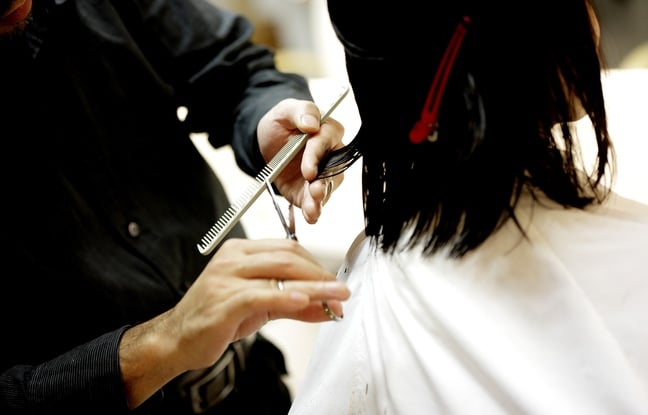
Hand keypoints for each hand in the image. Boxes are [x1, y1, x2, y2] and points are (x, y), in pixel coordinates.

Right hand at [119, 238, 349, 408]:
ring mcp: (226, 278)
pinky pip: (260, 294)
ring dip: (313, 286)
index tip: (334, 282)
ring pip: (279, 273)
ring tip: (335, 297)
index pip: (287, 248)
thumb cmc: (216, 317)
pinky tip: (304, 301)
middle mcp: (233, 259)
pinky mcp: (224, 300)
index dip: (316, 265)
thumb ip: (294, 304)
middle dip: (319, 274)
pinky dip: (285, 297)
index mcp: (240, 252)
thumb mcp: (260, 307)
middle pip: (287, 256)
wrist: (177, 339)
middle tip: (341, 291)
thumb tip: (328, 306)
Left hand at [257, 98, 345, 223]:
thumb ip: (301, 112)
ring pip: (327, 189)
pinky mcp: (311, 192)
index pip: (326, 143)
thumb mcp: (285, 110)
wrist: (268, 143)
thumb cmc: (282, 123)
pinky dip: (314, 211)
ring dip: (320, 200)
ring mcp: (323, 176)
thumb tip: (311, 124)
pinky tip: (311, 217)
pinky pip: (316, 202)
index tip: (308, 170)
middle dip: (323, 183)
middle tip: (315, 191)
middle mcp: (331, 156)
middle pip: (332, 170)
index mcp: (329, 132)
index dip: (317, 157)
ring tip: (313, 208)